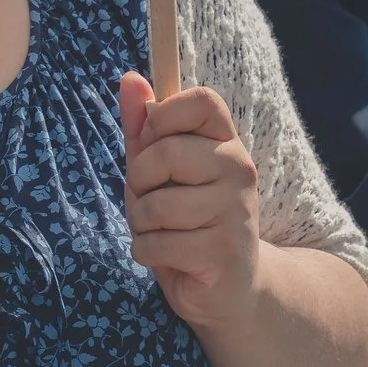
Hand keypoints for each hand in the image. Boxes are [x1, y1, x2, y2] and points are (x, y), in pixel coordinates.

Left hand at [123, 74, 262, 332]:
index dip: (162, 118)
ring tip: (164, 233)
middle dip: (139, 183)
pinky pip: (156, 244)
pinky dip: (146, 253)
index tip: (155, 144)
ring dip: (142, 224)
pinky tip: (169, 258)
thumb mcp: (159, 171)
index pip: (200, 100)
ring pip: (155, 205)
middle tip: (153, 202)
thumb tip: (128, 78)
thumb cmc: (186, 220)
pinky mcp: (224, 251)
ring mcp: (236, 210)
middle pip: (165, 153)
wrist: (228, 288)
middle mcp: (239, 169)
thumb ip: (144, 127)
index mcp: (226, 142)